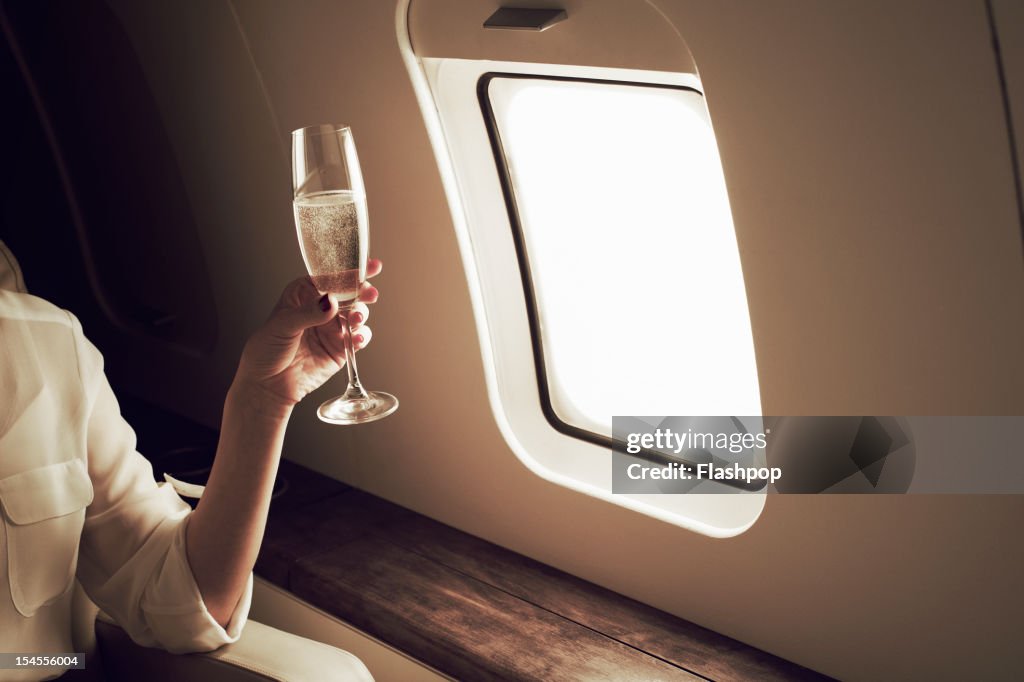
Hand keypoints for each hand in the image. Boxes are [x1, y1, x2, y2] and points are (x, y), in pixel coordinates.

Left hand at [233, 259, 381, 413]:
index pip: (329, 276)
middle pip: (349, 293)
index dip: (349, 270)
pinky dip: (362, 336)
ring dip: (361, 315)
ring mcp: (332, 328)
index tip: (367, 267)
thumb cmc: (265, 351)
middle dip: (362, 292)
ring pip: (357, 313)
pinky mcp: (340, 348)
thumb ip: (307, 313)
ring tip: (355, 321)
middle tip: (369, 294)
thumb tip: (330, 301)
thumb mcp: (282, 326)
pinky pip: (358, 338)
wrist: (267, 386)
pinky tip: (357, 338)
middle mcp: (320, 308)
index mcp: (303, 294)